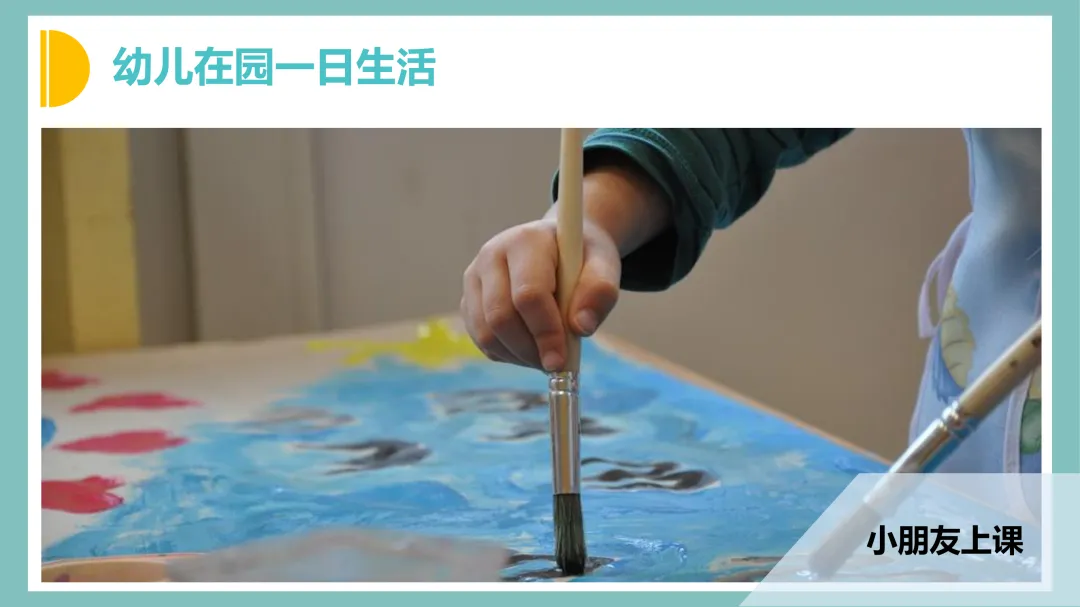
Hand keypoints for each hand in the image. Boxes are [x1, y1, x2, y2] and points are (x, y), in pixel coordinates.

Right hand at [461, 218, 621, 370]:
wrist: (560, 247)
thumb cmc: (583, 257)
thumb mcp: (604, 265)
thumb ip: (600, 291)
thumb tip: (581, 327)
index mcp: (526, 241)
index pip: (528, 295)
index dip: (545, 332)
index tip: (562, 360)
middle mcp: (491, 255)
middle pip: (500, 317)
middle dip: (530, 350)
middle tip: (557, 364)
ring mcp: (474, 278)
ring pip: (486, 334)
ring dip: (519, 356)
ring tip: (547, 353)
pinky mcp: (468, 300)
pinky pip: (482, 341)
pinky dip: (508, 354)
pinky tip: (532, 346)